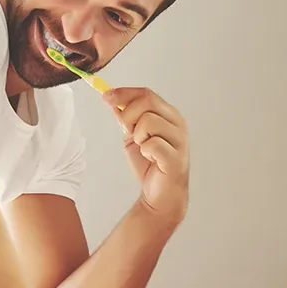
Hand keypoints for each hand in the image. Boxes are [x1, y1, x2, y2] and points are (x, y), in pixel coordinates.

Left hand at [104, 87, 189, 223]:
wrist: (160, 194)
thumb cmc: (150, 165)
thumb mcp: (132, 135)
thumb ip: (126, 117)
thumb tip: (112, 100)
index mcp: (168, 115)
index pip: (146, 93)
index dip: (124, 93)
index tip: (106, 96)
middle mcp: (177, 123)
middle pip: (147, 101)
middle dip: (128, 116)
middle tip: (129, 133)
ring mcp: (179, 140)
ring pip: (148, 121)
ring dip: (138, 137)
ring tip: (144, 149)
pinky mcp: (176, 157)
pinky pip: (152, 144)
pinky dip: (145, 152)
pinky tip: (151, 159)